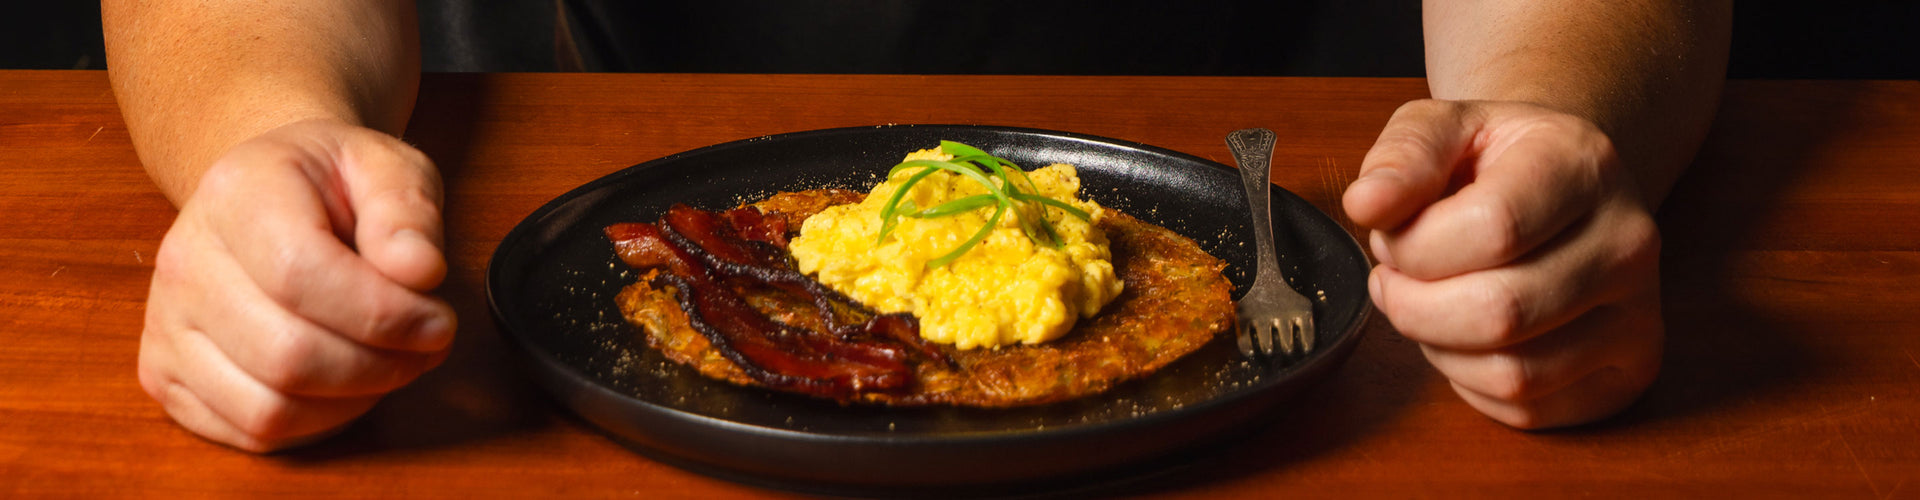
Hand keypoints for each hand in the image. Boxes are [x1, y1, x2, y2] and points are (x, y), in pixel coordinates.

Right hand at [138, 119, 454, 450]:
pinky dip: (318, 423)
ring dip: (354, 400)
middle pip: (287, 355)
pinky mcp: (167, 376)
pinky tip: (350, 383)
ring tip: (393, 362)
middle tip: (427, 344)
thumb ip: (407, 210)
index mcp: (235, 193)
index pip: (300, 275)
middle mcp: (185, 262)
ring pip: (268, 408)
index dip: (383, 314)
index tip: (438, 319)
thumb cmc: (331, 185)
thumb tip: (418, 269)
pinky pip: (251, 431)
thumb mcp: (387, 166)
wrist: (268, 192)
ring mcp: (166, 325)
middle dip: (381, 365)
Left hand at [1343, 100, 1662, 428]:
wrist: (1564, 186)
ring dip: (1439, 348)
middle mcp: (1628, 241)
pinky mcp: (1631, 370)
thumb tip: (1367, 203)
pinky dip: (1472, 383)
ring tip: (1428, 304)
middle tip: (1396, 279)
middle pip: (1500, 313)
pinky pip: (1529, 408)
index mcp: (1583, 164)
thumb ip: (1401, 158)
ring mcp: (1640, 312)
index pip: (1493, 228)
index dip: (1415, 247)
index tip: (1392, 236)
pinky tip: (1464, 337)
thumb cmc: (1492, 162)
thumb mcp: (1440, 129)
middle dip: (1416, 306)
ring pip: (1513, 373)